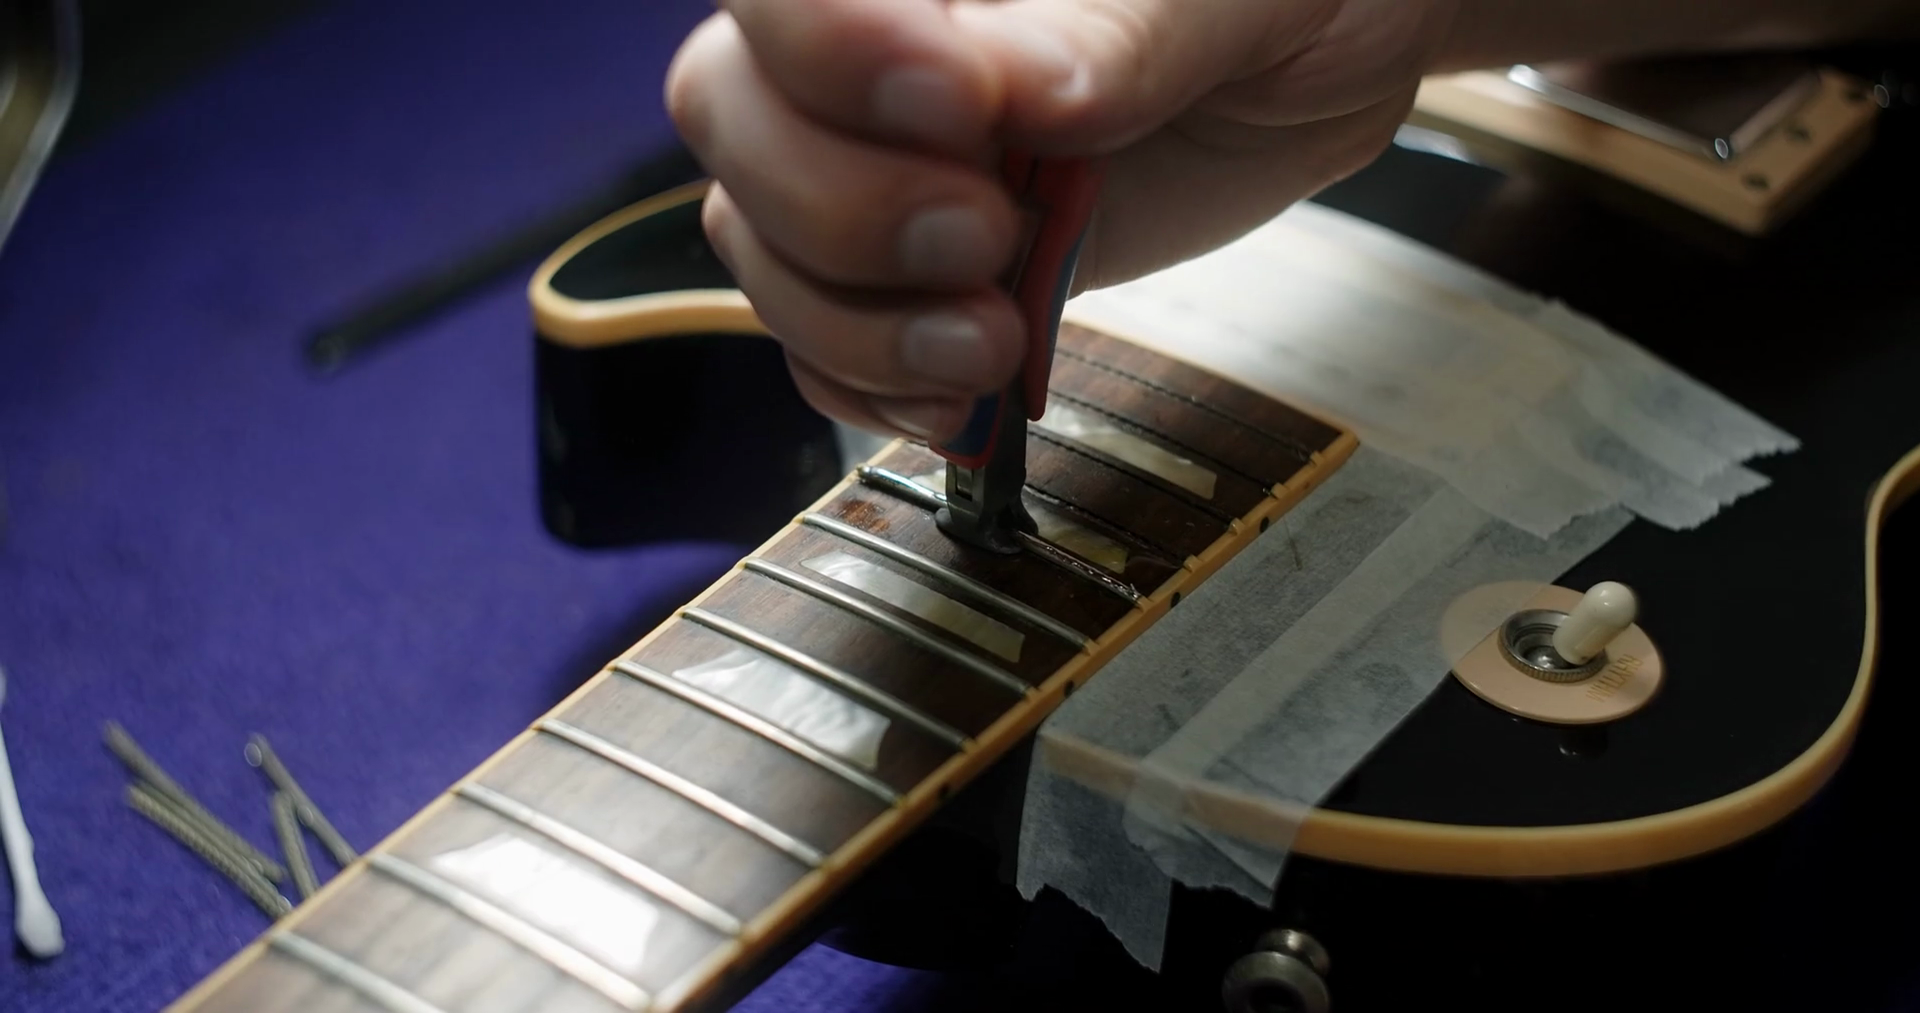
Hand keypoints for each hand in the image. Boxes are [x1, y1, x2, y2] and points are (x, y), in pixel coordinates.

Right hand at [666, 0, 1457, 439]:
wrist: (1318, 57)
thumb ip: (1121, 27)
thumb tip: (1017, 82)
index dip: (832, 48)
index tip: (962, 105)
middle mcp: (866, 44)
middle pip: (732, 112)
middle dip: (845, 202)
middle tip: (986, 232)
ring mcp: (878, 156)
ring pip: (762, 240)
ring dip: (862, 320)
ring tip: (993, 338)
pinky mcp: (913, 266)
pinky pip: (820, 338)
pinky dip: (876, 385)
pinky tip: (963, 392)